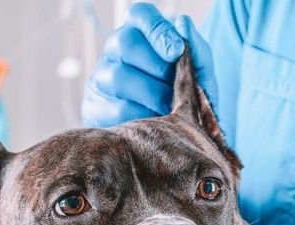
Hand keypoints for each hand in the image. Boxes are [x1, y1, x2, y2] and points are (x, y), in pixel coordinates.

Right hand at [81, 2, 215, 127]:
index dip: (157, 29)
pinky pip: (115, 108)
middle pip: (125, 42)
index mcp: (142, 35)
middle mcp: (116, 51)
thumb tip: (183, 23)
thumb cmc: (184, 101)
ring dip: (151, 95)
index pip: (140, 14)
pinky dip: (140, 117)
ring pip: (118, 77)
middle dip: (156, 66)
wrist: (172, 140)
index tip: (176, 50)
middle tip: (174, 87)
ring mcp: (101, 78)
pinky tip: (153, 122)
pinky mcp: (94, 106)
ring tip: (169, 108)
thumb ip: (197, 51)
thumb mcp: (200, 78)